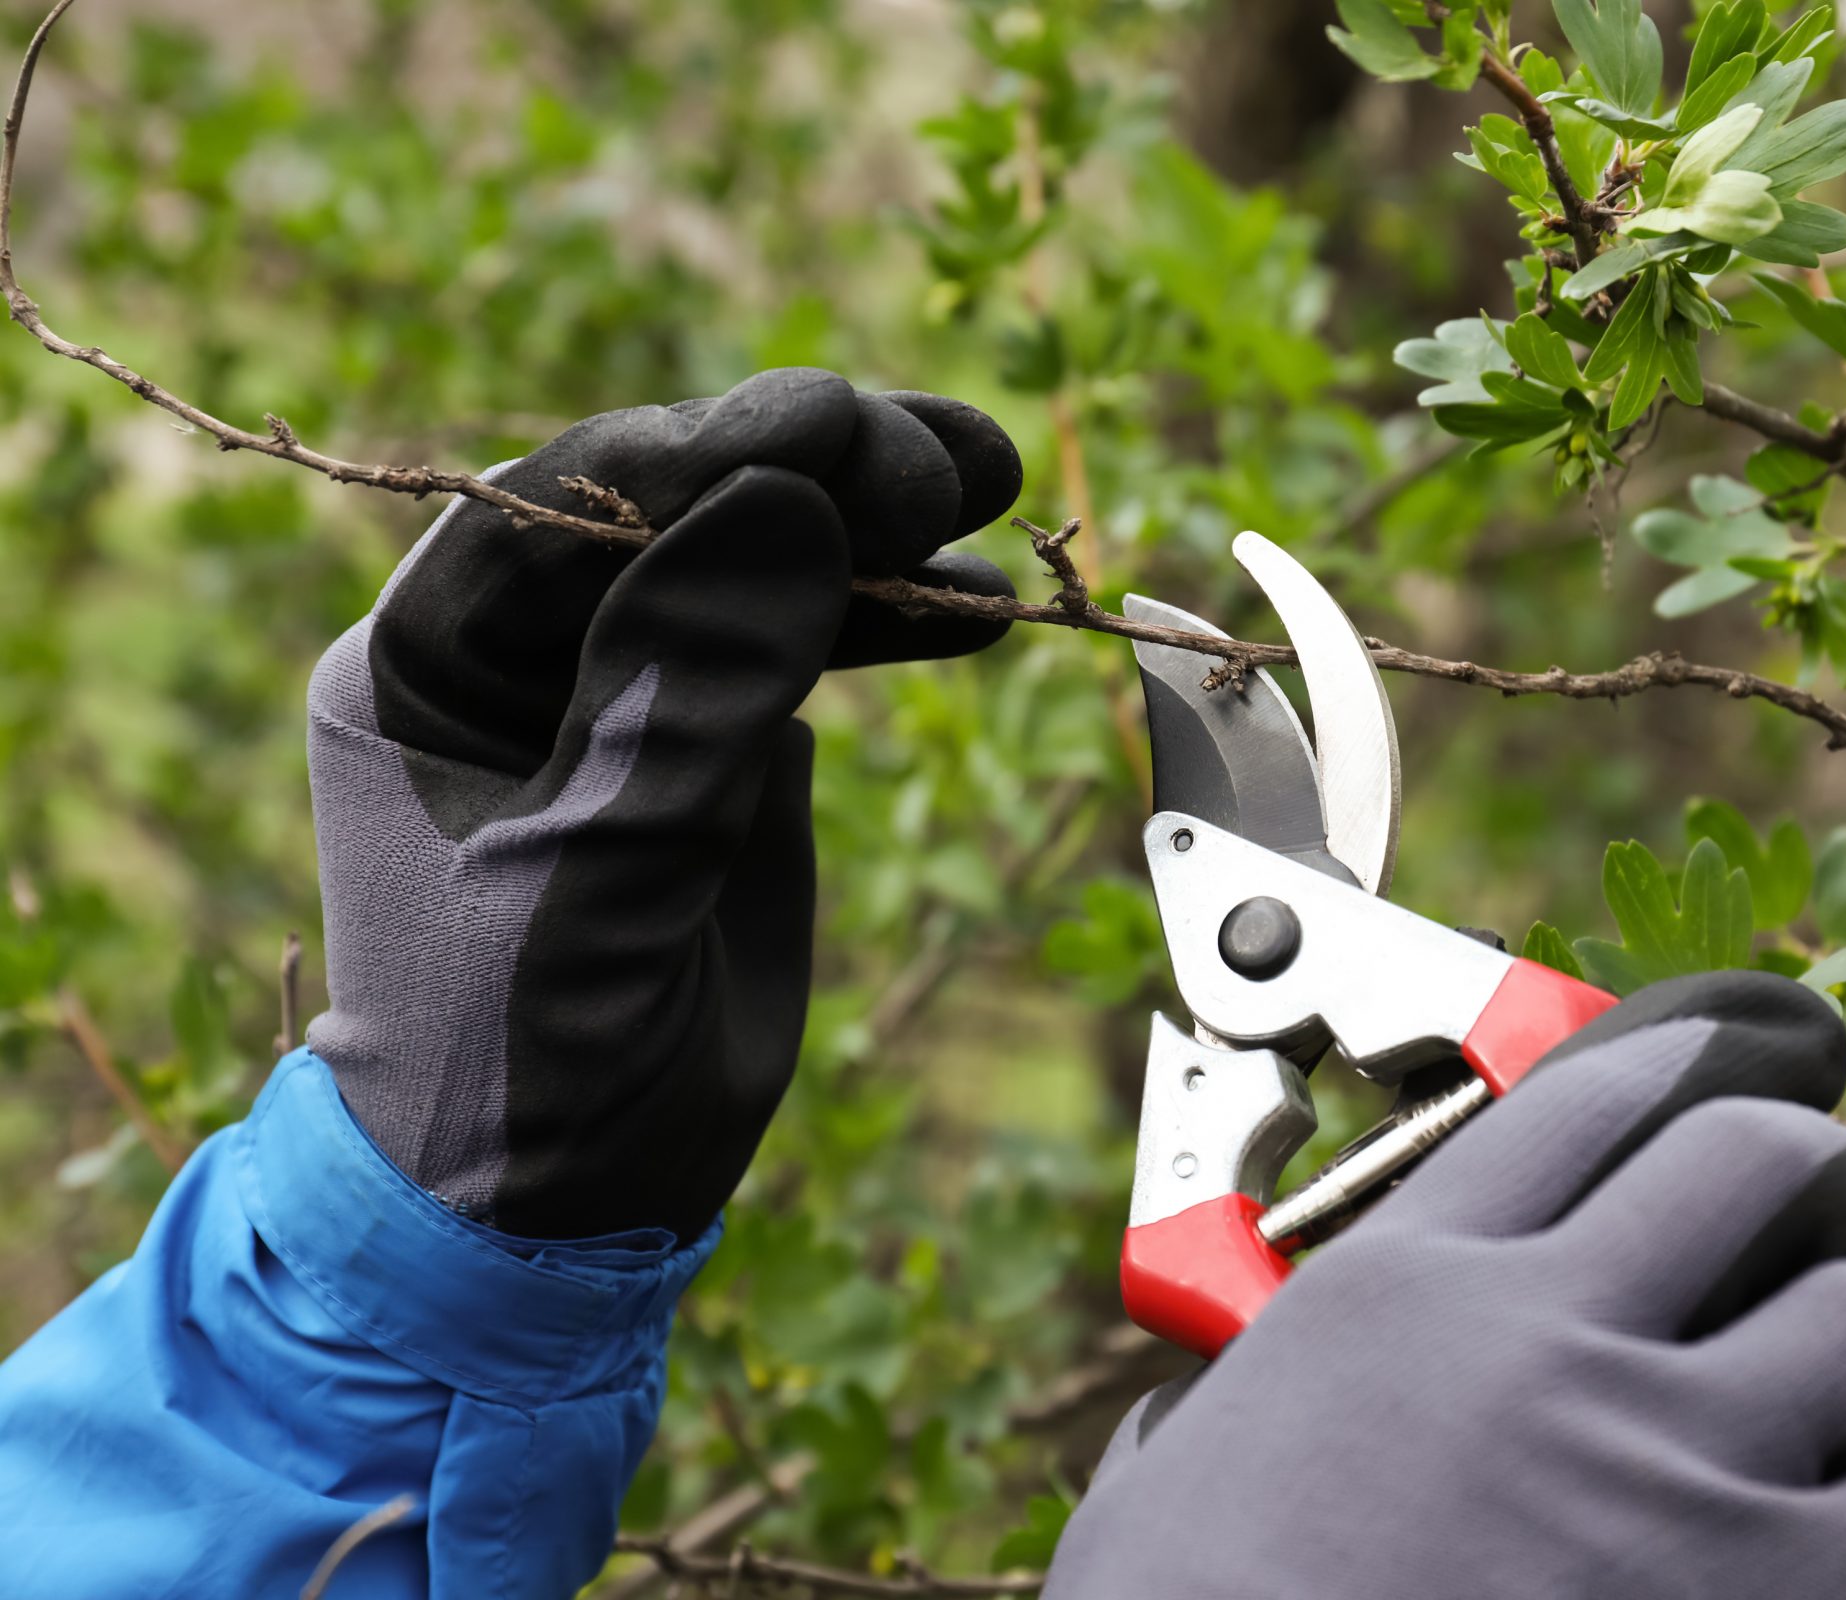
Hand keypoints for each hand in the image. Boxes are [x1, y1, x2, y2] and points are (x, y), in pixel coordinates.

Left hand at [304, 369, 1020, 1241]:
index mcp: (435, 665)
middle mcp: (529, 654)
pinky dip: (890, 616)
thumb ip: (689, 695)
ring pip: (756, 561)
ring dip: (873, 525)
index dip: (707, 452)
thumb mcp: (597, 872)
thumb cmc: (523, 1058)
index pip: (568, 511)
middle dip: (813, 470)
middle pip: (677, 509)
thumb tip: (792, 503)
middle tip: (948, 460)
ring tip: (990, 486)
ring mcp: (633, 689)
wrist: (557, 1204)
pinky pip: (810, 647)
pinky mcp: (723, 744)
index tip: (841, 421)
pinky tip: (969, 602)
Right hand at [1048, 971, 1845, 1599]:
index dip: (1719, 1036)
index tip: (1777, 1049)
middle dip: (1828, 1175)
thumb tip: (1191, 1426)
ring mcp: (1679, 1467)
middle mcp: (1551, 1340)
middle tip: (1836, 1235)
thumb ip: (1213, 1416)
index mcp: (1403, 1290)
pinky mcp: (1797, 1598)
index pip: (1604, 1082)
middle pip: (1767, 1154)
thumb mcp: (1163, 1498)